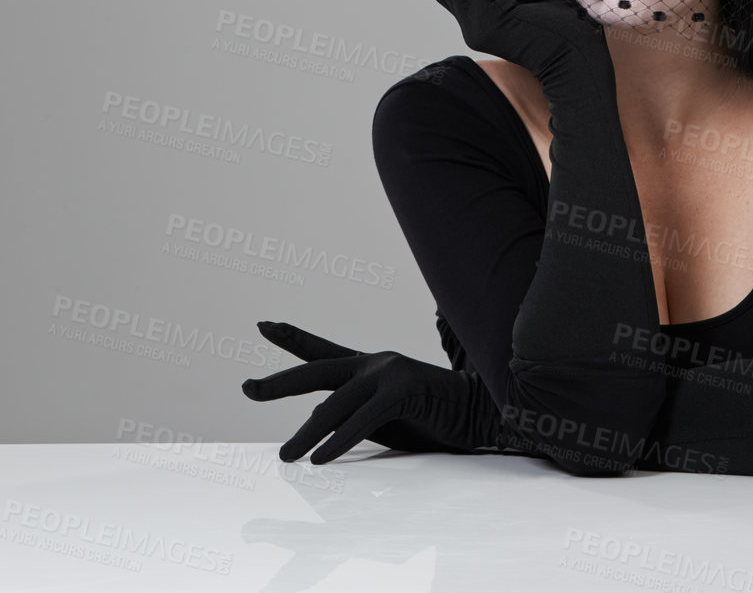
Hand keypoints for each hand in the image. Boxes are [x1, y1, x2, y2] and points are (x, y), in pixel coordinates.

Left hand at [241, 321, 484, 461]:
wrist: (477, 413)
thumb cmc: (428, 418)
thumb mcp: (381, 419)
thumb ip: (349, 416)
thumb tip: (315, 421)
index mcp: (366, 368)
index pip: (321, 350)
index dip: (291, 337)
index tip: (262, 324)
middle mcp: (373, 363)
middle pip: (317, 369)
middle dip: (279, 381)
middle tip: (247, 388)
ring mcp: (388, 372)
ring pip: (336, 402)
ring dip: (308, 433)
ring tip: (286, 457)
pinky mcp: (404, 389)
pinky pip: (363, 417)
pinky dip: (340, 438)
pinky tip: (321, 458)